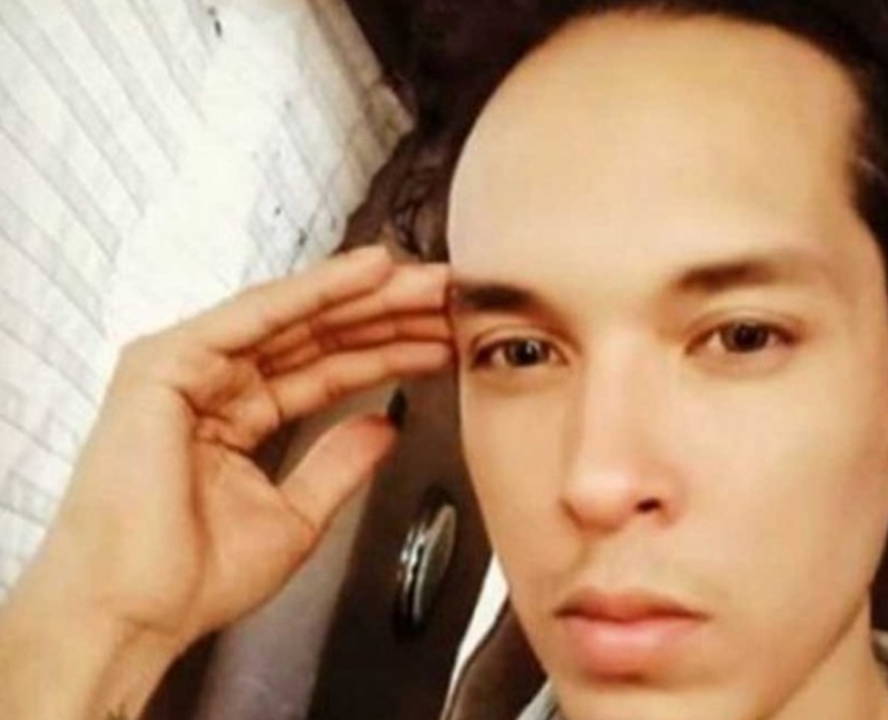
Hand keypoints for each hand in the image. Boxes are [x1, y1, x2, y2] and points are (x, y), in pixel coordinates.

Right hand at [25, 245, 452, 651]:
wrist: (135, 614)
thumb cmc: (189, 580)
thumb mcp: (293, 516)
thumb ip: (339, 464)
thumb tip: (382, 428)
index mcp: (233, 418)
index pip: (326, 369)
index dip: (388, 351)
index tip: (443, 340)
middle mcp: (210, 384)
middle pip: (316, 335)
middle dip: (388, 315)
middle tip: (450, 299)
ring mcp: (187, 368)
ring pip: (295, 317)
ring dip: (366, 295)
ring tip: (428, 280)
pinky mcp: (167, 362)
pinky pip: (258, 315)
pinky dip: (316, 290)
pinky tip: (369, 272)